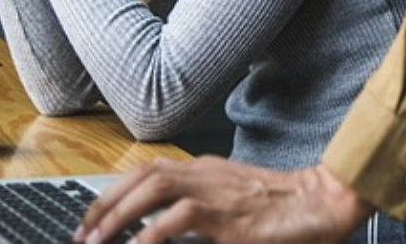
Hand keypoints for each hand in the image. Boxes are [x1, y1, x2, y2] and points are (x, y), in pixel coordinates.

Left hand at [73, 159, 371, 243]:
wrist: (323, 202)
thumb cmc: (284, 208)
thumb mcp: (235, 202)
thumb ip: (201, 210)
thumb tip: (164, 231)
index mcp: (205, 170)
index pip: (148, 170)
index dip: (115, 191)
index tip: (92, 217)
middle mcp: (205, 173)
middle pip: (142, 175)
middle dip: (106, 202)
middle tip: (82, 233)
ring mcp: (216, 190)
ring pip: (154, 188)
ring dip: (120, 214)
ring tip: (97, 241)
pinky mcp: (228, 215)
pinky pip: (181, 217)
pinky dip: (152, 233)